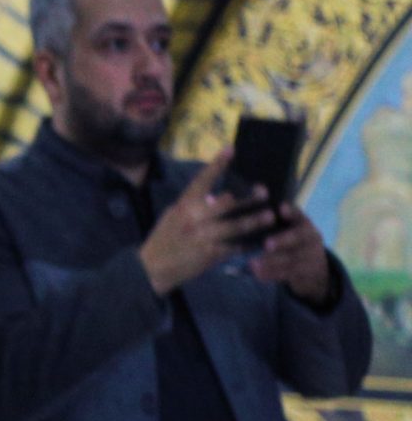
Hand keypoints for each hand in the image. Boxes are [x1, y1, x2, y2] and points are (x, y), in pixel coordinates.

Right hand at [140, 150, 278, 295]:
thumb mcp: (172, 217)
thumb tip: (216, 196)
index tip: (231, 149)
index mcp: (184, 206)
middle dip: (247, 197)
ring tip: (269, 216)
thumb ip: (193, 206)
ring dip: (254, 220)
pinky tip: (259, 242)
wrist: (151, 270)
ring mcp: (204, 237)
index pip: (202, 180)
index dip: (216, 165)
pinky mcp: (210, 254)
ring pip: (236, 226)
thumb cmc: (163, 240)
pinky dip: (247, 244)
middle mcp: (194, 219)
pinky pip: (234, 247)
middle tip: (264, 191)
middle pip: (227, 204)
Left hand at [250, 202, 336, 303]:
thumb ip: (268, 219)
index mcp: (303, 223)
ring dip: (272, 262)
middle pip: (299, 237)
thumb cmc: (289, 241)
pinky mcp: (307, 271)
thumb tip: (232, 201)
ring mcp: (311, 255)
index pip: (299, 215)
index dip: (292, 212)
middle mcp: (310, 236)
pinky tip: (257, 274)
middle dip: (283, 240)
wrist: (312, 267)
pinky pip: (290, 273)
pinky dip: (273, 274)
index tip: (281, 208)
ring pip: (293, 258)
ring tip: (253, 263)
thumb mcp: (286, 228)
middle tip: (267, 244)